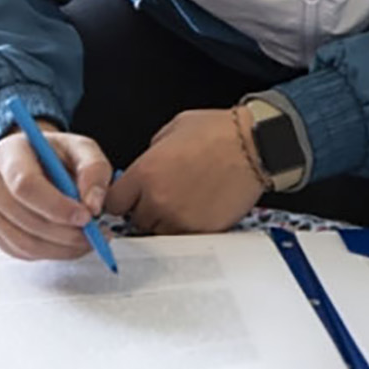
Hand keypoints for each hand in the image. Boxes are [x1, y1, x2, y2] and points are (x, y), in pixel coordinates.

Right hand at [0, 127, 112, 261]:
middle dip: (66, 232)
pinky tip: (72, 242)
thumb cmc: (56, 155)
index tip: (86, 216)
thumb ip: (93, 169)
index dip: (57, 206)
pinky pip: (24, 253)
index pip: (25, 185)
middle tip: (95, 231)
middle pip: (25, 218)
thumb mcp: (82, 149)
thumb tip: (92, 205)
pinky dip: (53, 253)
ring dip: (63, 247)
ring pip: (25, 242)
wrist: (36, 162)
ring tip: (89, 238)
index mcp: (8, 153)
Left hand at [103, 106, 263, 234]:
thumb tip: (146, 166)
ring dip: (166, 222)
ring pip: (160, 233)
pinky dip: (188, 229)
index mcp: (145, 173)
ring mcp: (180, 219)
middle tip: (163, 196)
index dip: (122, 200)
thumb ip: (151, 153)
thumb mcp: (172, 130)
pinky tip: (199, 210)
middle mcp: (158, 200)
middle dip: (145, 210)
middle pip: (136, 221)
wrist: (254, 145)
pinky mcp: (203, 231)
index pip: (114, 203)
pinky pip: (184, 238)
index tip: (129, 198)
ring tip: (184, 203)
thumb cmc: (217, 132)